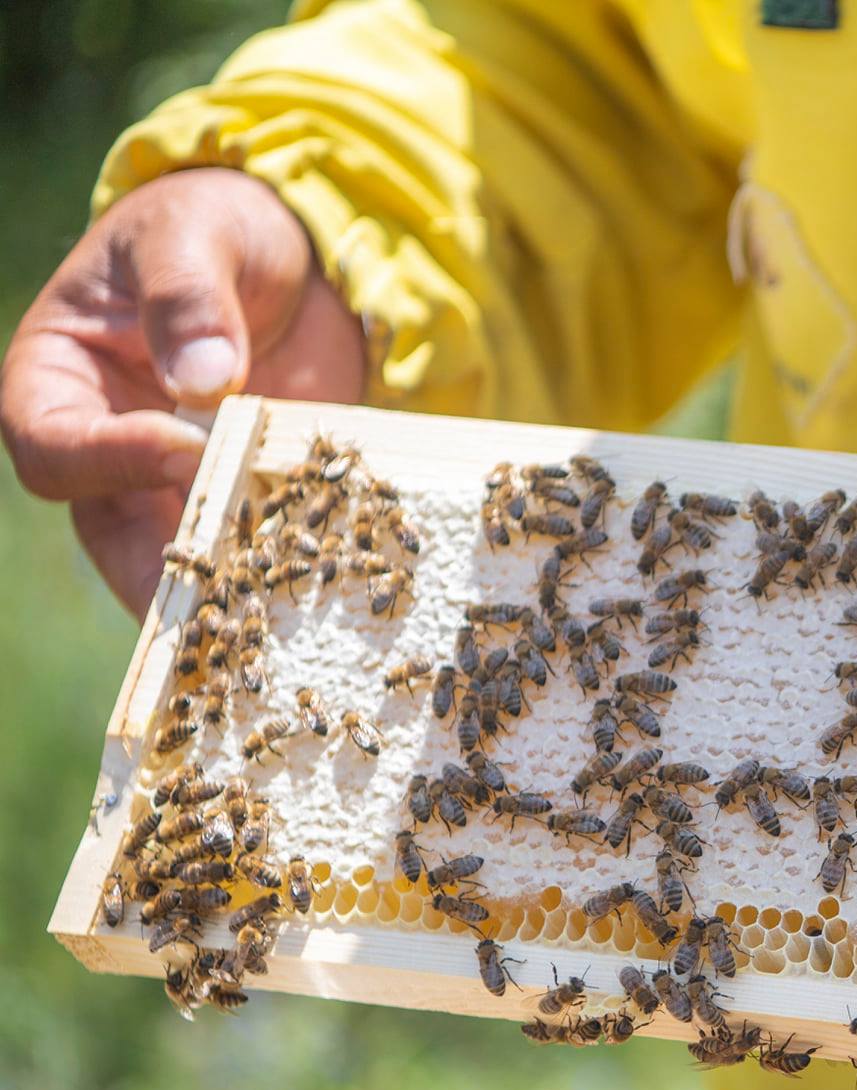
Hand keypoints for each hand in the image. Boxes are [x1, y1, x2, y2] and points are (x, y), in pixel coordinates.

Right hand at [1, 167, 365, 614]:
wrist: (293, 253)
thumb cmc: (216, 227)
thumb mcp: (196, 234)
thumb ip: (190, 295)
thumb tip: (208, 377)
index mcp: (59, 380)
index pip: (55, 443)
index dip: (112, 457)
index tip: (187, 446)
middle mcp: (109, 448)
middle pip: (113, 531)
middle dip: (165, 567)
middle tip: (223, 595)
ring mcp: (180, 484)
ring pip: (185, 561)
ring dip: (229, 593)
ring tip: (278, 626)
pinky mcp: (253, 498)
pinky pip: (257, 551)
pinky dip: (287, 577)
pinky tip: (332, 601)